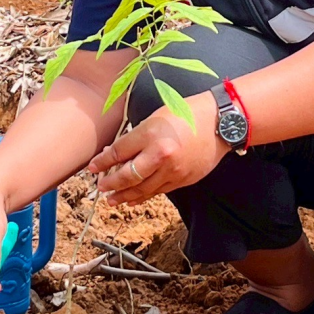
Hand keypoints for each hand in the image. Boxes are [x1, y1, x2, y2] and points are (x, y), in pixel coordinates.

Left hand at [89, 92, 228, 205]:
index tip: (92, 167)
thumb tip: (116, 153)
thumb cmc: (188, 113)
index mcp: (151, 134)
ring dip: (124, 196)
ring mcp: (172, 170)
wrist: (220, 123)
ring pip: (142, 189)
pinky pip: (158, 192)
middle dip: (110, 183)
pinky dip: (143, 196)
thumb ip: (137, 137)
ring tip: (111, 199)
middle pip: (128, 176)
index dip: (102, 162)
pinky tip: (133, 200)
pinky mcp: (182, 180)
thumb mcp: (156, 118)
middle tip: (100, 187)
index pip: (119, 152)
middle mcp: (160, 155)